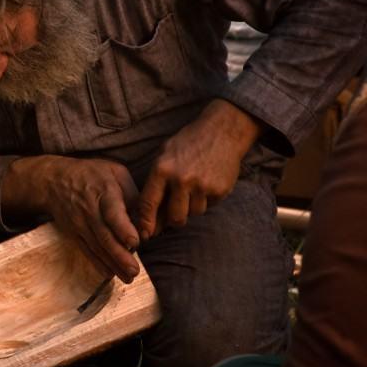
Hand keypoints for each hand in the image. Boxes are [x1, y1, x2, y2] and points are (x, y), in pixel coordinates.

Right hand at [3, 155, 140, 281]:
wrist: (53, 180)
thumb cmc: (91, 174)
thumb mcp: (115, 172)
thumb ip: (132, 193)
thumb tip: (146, 218)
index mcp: (103, 192)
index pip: (112, 213)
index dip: (123, 229)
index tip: (135, 243)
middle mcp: (89, 210)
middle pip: (104, 235)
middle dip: (119, 255)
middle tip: (134, 271)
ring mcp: (79, 223)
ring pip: (96, 246)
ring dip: (112, 264)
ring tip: (128, 277)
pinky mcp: (74, 233)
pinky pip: (86, 250)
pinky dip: (97, 263)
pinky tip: (110, 274)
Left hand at [136, 99, 261, 238]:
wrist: (221, 132)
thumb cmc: (187, 144)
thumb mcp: (164, 156)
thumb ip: (155, 183)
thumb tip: (150, 215)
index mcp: (162, 170)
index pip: (148, 204)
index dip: (145, 223)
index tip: (144, 235)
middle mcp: (181, 179)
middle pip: (175, 218)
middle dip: (173, 221)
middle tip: (173, 215)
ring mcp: (202, 186)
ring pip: (193, 214)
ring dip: (191, 208)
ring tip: (193, 190)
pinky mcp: (220, 190)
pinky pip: (209, 206)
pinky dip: (206, 200)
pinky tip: (206, 184)